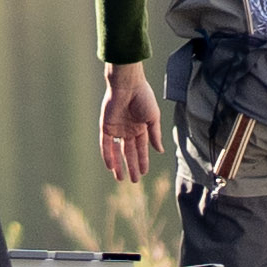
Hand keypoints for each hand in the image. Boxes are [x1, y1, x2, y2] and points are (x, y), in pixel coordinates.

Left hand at [98, 62, 160, 186]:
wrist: (128, 85)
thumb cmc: (143, 98)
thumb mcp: (153, 118)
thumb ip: (155, 135)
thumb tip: (160, 150)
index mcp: (140, 127)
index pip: (141, 148)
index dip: (143, 160)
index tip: (144, 172)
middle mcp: (127, 130)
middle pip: (129, 152)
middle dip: (132, 166)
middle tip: (135, 181)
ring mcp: (116, 129)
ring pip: (116, 151)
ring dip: (118, 165)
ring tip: (120, 179)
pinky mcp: (106, 126)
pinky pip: (106, 144)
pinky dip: (108, 155)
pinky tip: (110, 166)